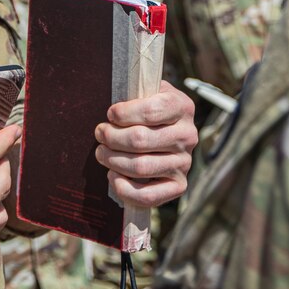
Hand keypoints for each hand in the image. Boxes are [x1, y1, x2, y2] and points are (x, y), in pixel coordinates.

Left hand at [95, 86, 197, 208]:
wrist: (169, 132)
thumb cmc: (150, 112)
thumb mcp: (148, 93)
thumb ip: (136, 94)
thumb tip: (114, 110)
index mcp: (182, 107)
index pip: (150, 110)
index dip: (123, 113)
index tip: (110, 114)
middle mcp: (188, 135)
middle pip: (140, 140)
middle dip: (111, 137)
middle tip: (100, 134)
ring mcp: (184, 162)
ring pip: (140, 167)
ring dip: (112, 160)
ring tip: (102, 153)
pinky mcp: (178, 186)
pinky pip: (148, 195)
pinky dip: (124, 188)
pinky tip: (113, 175)